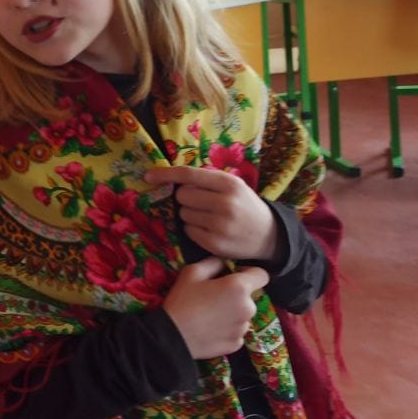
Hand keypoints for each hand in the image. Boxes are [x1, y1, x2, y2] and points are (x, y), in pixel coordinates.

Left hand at [144, 166, 277, 261]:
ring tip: (209, 217)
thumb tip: (170, 176)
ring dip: (189, 214)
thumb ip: (206, 179)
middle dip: (186, 198)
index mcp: (229, 183)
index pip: (189, 175)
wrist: (270, 235)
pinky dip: (193, 229)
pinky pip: (188, 231)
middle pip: (182, 195)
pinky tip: (210, 230)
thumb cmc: (244, 205)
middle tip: (202, 203)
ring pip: (183, 214)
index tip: (148, 176)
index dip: (165, 174)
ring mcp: (220, 225)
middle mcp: (225, 203)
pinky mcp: (215, 243)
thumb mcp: (233, 185)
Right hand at [162, 256, 268, 358]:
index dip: (249, 273)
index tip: (232, 276)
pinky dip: (227, 329)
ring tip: (209, 315)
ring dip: (231, 313)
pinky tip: (210, 329)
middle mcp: (248, 308)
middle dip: (236, 295)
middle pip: (249, 297)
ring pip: (243, 315)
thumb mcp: (191, 272)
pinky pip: (236, 331)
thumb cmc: (182, 301)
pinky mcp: (237, 344)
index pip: (261, 275)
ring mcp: (244, 328)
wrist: (172, 336)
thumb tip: (224, 262)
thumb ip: (213, 262)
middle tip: (212, 298)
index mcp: (239, 288)